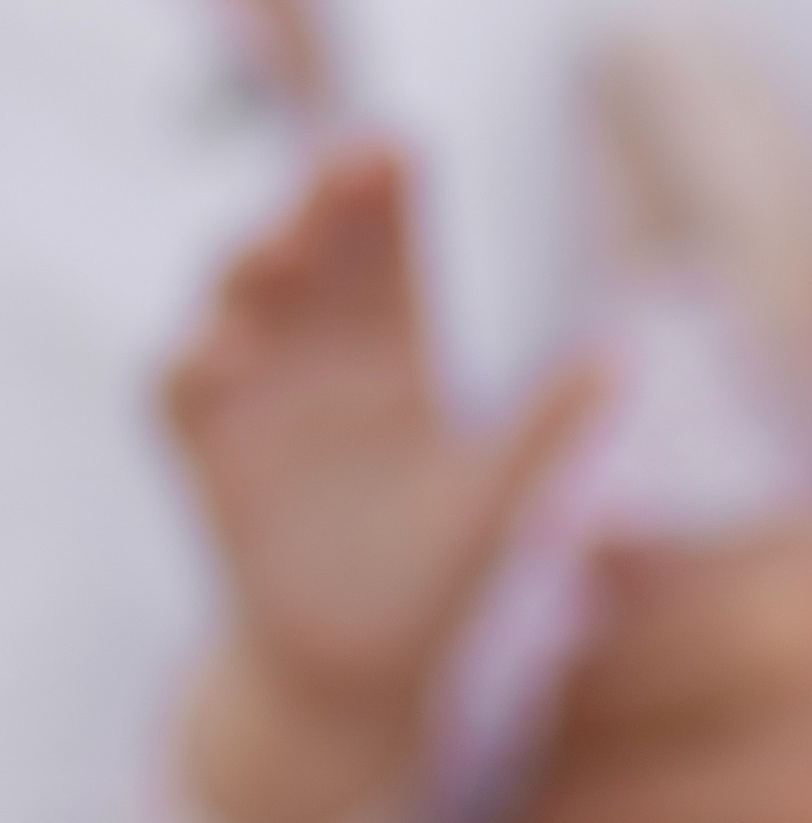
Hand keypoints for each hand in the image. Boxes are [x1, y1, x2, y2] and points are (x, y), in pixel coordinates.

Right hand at [162, 148, 593, 822]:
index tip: (399, 148)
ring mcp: (257, 397)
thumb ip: (548, 431)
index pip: (385, 248)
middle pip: (310, 249)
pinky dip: (196, 361)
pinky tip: (223, 348)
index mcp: (396, 351)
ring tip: (284, 248)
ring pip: (237, 298)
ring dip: (251, 265)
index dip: (383, 193)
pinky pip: (182, 387)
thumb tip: (619, 360)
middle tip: (348, 164)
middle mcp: (319, 357)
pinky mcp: (208, 453)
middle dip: (318, 202)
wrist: (359, 674)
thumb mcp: (499, 500)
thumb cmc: (437, 579)